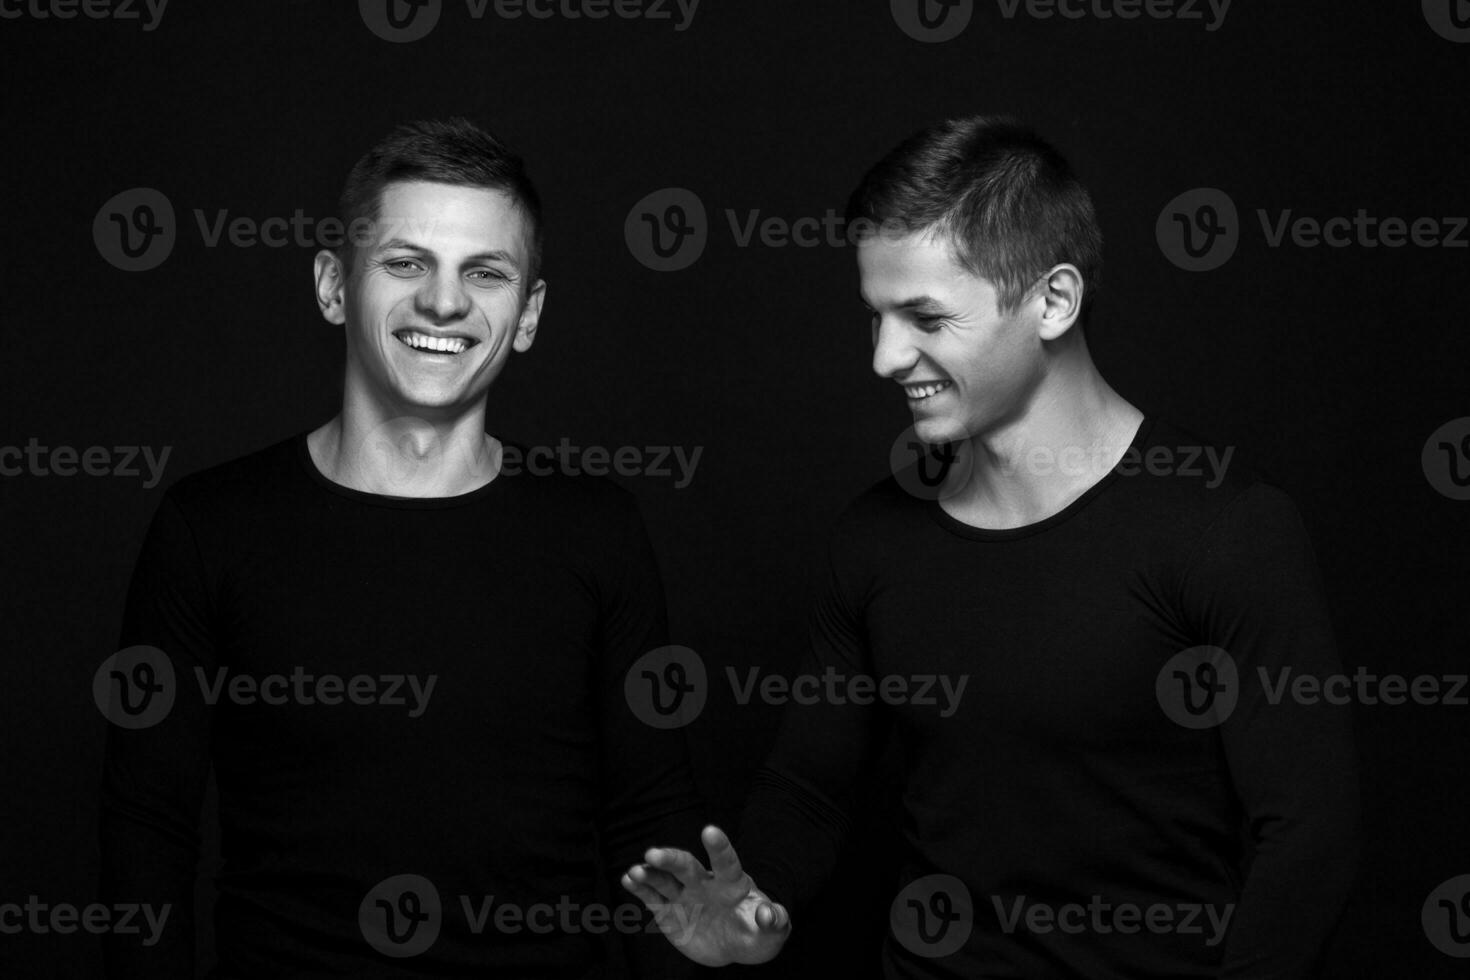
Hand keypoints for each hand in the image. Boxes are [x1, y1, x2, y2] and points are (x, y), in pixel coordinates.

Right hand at [621, 824, 790, 965]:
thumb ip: (774, 922)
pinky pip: (652, 897)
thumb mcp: (772, 934)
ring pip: (665, 880)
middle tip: (653, 853)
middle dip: (671, 859)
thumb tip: (767, 913)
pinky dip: (640, 887)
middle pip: (687, 866)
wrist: (734, 946)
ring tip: (636, 870)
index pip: (726, 862)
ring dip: (650, 874)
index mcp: (732, 884)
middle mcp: (705, 883)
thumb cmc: (756, 935)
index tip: (710, 830)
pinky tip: (628, 879)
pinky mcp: (669, 911)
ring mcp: (685, 895)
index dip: (719, 848)